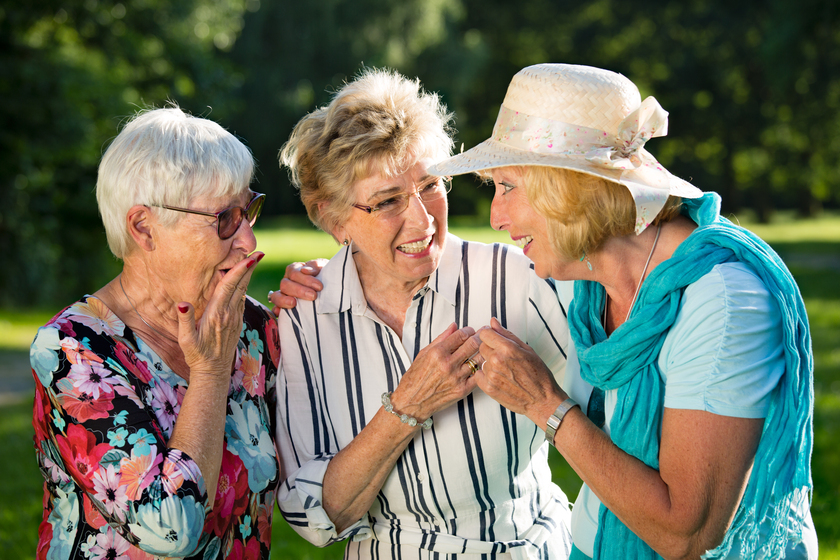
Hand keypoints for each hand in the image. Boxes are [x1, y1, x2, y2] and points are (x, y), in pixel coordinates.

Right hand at [176, 252, 263, 378]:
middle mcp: (229, 314)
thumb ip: (184, 320)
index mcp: (217, 314)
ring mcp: (235, 318)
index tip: (251, 257)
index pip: (229, 287)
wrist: (213, 372)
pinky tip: (245, 280)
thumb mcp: (185, 340)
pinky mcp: (237, 322)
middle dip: (249, 267)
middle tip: (258, 251)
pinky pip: (242, 300)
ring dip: (248, 276)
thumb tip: (182, 302)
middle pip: (241, 285)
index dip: (240, 270)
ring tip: (254, 259)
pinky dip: (244, 287)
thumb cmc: (197, 355)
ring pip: (243, 291)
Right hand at [268, 259, 327, 313]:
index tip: (319, 287)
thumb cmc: (324, 276)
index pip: (294, 273)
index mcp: (294, 270)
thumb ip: (315, 266)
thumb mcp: (323, 267)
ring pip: (276, 296)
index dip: (306, 280)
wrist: (329, 290)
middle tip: (313, 296)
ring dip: (284, 300)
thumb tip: (305, 270)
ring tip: (293, 303)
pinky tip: (279, 312)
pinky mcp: (283, 307)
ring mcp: (283, 295)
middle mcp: (287, 282)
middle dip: (299, 290)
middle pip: (285, 284)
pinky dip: (276, 310)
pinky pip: (275, 309)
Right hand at [390, 323, 480, 422]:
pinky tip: (482, 364)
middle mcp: (447, 364)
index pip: (461, 335)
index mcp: (437, 353)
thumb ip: (441, 338)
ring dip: (484, 351)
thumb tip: (454, 326)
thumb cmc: (416, 377)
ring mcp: (456, 378)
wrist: (412, 401)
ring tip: (487, 347)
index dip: (469, 330)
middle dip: (481, 336)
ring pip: (479, 359)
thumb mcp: (424, 353)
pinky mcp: (462, 390)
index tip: (471, 330)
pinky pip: (478, 375)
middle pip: (473, 344)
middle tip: (485, 334)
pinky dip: (482, 368)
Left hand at [474, 317, 566, 426]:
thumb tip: (493, 322)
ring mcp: (491, 375)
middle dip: (490, 349)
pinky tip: (499, 379)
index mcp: (507, 348)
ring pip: (481, 361)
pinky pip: (479, 375)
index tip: (494, 340)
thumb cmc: (538, 375)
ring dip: (489, 364)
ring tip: (504, 371)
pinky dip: (486, 376)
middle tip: (504, 358)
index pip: (485, 334)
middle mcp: (497, 360)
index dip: (490, 336)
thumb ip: (506, 334)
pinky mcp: (488, 388)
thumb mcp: (526, 349)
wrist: (542, 400)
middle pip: (481, 347)